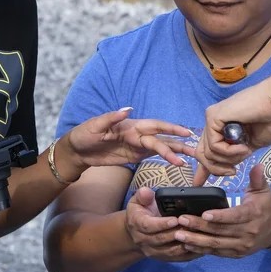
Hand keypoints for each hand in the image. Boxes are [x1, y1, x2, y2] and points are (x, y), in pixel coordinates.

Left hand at [62, 108, 196, 178]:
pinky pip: (153, 156)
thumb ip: (111, 118)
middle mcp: (137, 134)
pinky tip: (177, 162)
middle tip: (194, 151)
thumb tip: (127, 109)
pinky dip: (166, 158)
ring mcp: (137, 145)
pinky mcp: (134, 156)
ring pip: (161, 147)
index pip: (154, 126)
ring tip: (190, 160)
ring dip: (175, 152)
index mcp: (130, 125)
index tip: (185, 133)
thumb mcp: (94, 126)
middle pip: (161, 139)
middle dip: (178, 144)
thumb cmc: (84, 134)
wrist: (77, 151)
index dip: (170, 129)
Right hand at [124, 186, 199, 262]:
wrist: (134, 233)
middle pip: (160, 239)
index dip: (163, 224)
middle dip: (176, 233)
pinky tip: (199, 247)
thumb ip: (143, 195)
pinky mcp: (162, 258)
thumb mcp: (137, 200)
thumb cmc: (140, 212)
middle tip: (191, 226)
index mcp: (137, 224)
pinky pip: (176, 258)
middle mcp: (143, 240)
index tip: (176, 219)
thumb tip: (147, 192)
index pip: (149, 226)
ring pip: (170, 251)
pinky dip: (188, 254)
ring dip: (184, 244)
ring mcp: (153, 251)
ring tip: (197, 236)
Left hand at [174, 164, 270, 257]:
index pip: (235, 216)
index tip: (204, 213)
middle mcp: (248, 233)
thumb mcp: (264, 190)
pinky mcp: (236, 254)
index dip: (220, 216)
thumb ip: (258, 178)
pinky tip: (188, 245)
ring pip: (216, 244)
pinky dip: (202, 249)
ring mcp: (242, 246)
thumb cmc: (267, 206)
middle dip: (199, 226)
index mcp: (253, 215)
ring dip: (196, 241)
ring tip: (179, 235)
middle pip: (221, 231)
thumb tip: (258, 164)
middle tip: (181, 220)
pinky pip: (217, 252)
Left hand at [193, 84, 270, 183]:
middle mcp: (213, 123)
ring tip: (245, 151)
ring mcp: (211, 119)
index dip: (203, 169)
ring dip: (229, 159)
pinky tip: (243, 147)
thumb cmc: (269, 121)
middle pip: (201, 154)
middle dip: (215, 169)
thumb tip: (226, 169)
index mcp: (220, 129)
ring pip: (208, 153)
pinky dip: (229, 152)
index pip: (205, 151)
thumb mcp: (249, 146)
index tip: (199, 184)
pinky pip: (214, 145)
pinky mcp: (213, 116)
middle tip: (232, 172)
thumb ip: (234, 156)